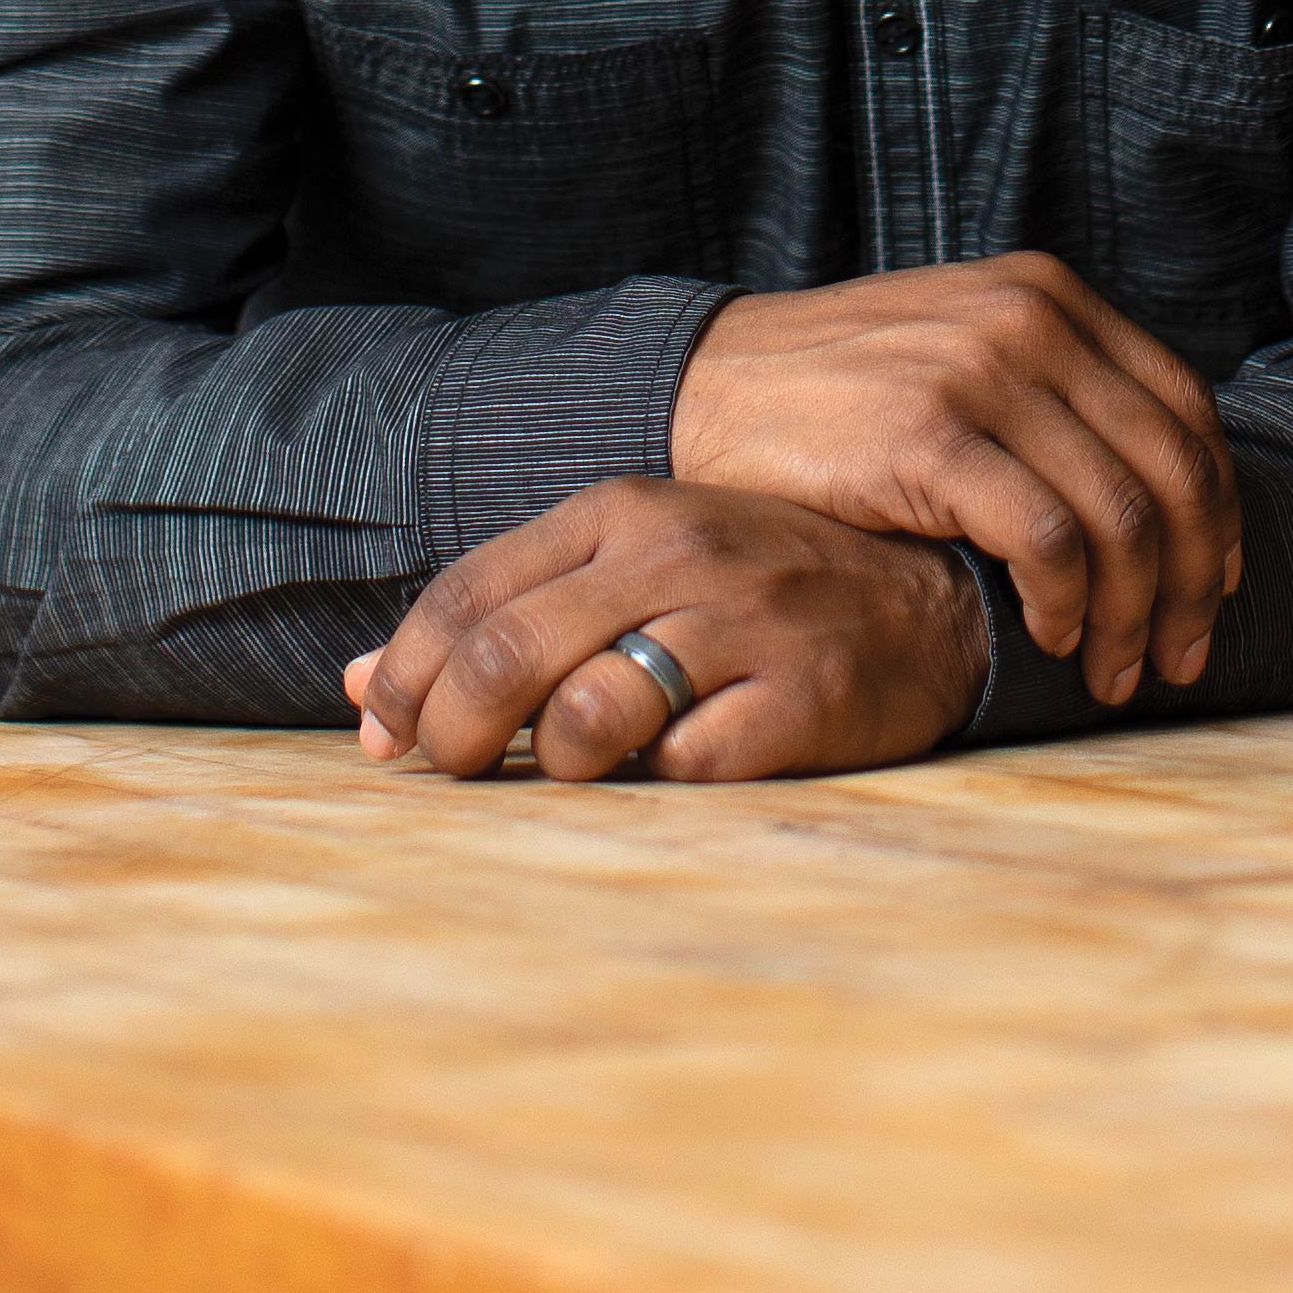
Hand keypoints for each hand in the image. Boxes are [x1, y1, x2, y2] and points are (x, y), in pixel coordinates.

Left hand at [341, 478, 985, 782]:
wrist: (933, 599)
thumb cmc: (758, 592)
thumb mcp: (632, 570)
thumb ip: (507, 616)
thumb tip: (359, 689)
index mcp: (623, 511)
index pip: (470, 591)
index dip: (404, 673)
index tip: (382, 733)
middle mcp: (677, 553)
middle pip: (508, 653)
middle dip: (451, 732)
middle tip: (446, 771)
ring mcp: (744, 623)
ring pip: (587, 713)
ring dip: (556, 763)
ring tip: (578, 766)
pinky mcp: (802, 697)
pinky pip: (687, 764)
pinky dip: (660, 781)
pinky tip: (679, 764)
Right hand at [670, 255, 1241, 708]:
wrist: (707, 387)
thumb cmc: (838, 396)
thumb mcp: (962, 354)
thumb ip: (1053, 398)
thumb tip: (1155, 501)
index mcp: (1052, 297)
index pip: (1186, 411)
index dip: (1216, 512)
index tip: (1210, 588)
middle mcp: (1032, 320)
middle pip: (1173, 469)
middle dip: (1190, 583)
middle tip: (1176, 656)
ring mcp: (982, 372)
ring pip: (1123, 515)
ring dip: (1132, 613)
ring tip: (1112, 669)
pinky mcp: (930, 435)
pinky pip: (1049, 538)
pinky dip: (1068, 602)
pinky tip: (1048, 633)